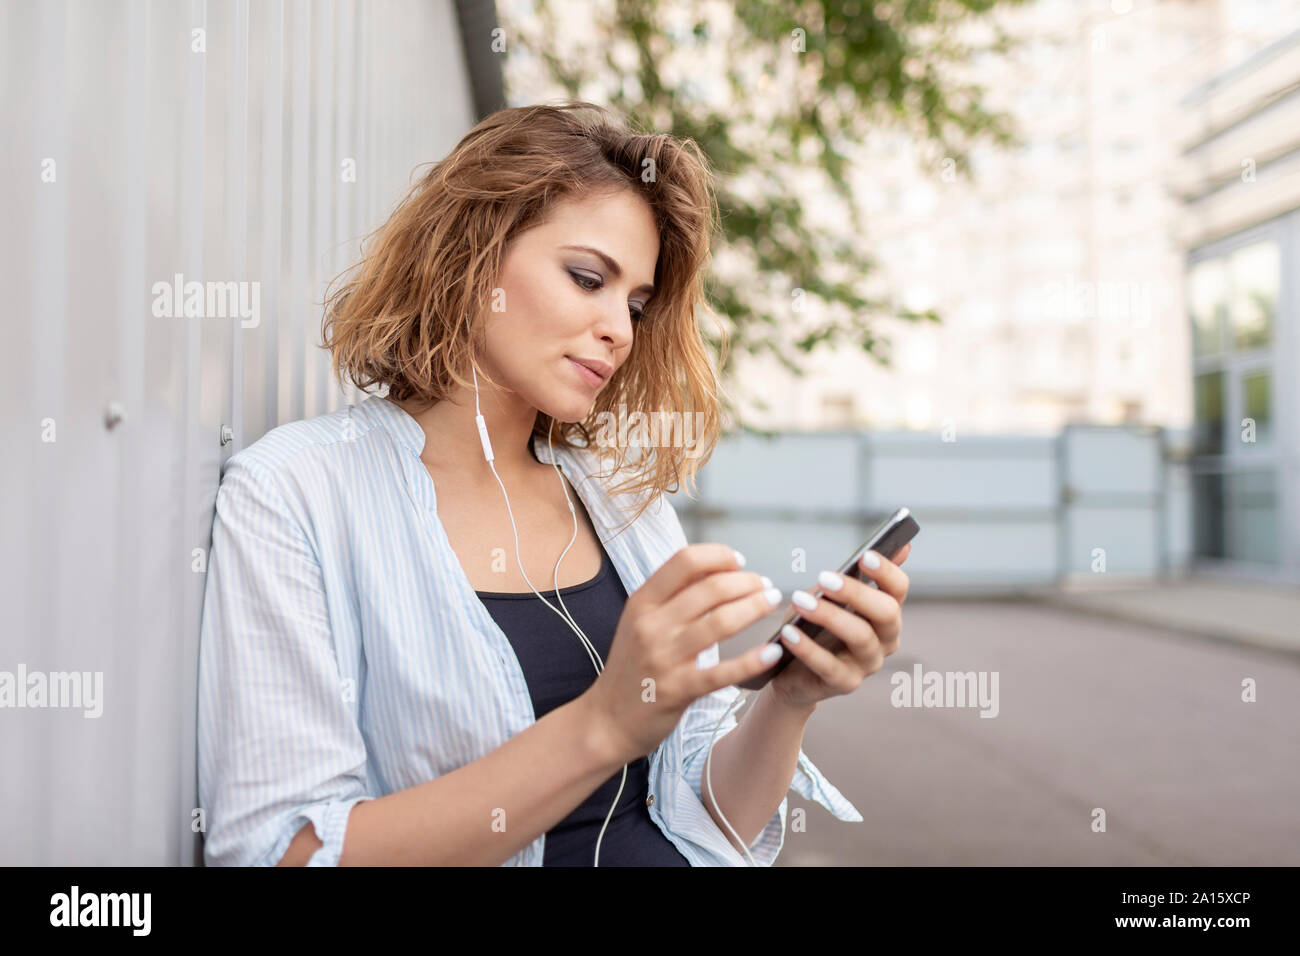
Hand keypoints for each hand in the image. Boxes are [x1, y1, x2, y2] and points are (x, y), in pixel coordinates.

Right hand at [582, 543, 787, 763]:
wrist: (606, 720)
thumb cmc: (631, 667)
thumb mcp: (639, 622)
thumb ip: (670, 596)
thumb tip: (714, 569)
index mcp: (642, 602)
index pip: (685, 561)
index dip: (719, 556)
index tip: (740, 562)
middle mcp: (651, 625)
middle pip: (711, 588)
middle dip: (748, 582)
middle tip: (766, 586)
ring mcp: (664, 658)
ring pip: (722, 622)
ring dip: (755, 607)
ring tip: (772, 603)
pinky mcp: (678, 690)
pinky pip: (723, 671)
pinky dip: (753, 660)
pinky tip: (773, 652)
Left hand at [768, 542, 911, 711]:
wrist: (789, 668)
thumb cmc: (814, 625)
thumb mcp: (829, 596)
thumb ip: (855, 574)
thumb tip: (901, 545)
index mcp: (886, 612)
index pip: (898, 589)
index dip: (886, 571)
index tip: (865, 555)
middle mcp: (886, 639)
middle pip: (886, 612)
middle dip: (856, 592)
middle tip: (824, 579)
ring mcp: (868, 663)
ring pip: (860, 636)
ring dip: (828, 616)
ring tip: (799, 601)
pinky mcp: (846, 683)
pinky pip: (829, 665)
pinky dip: (807, 648)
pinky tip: (789, 634)